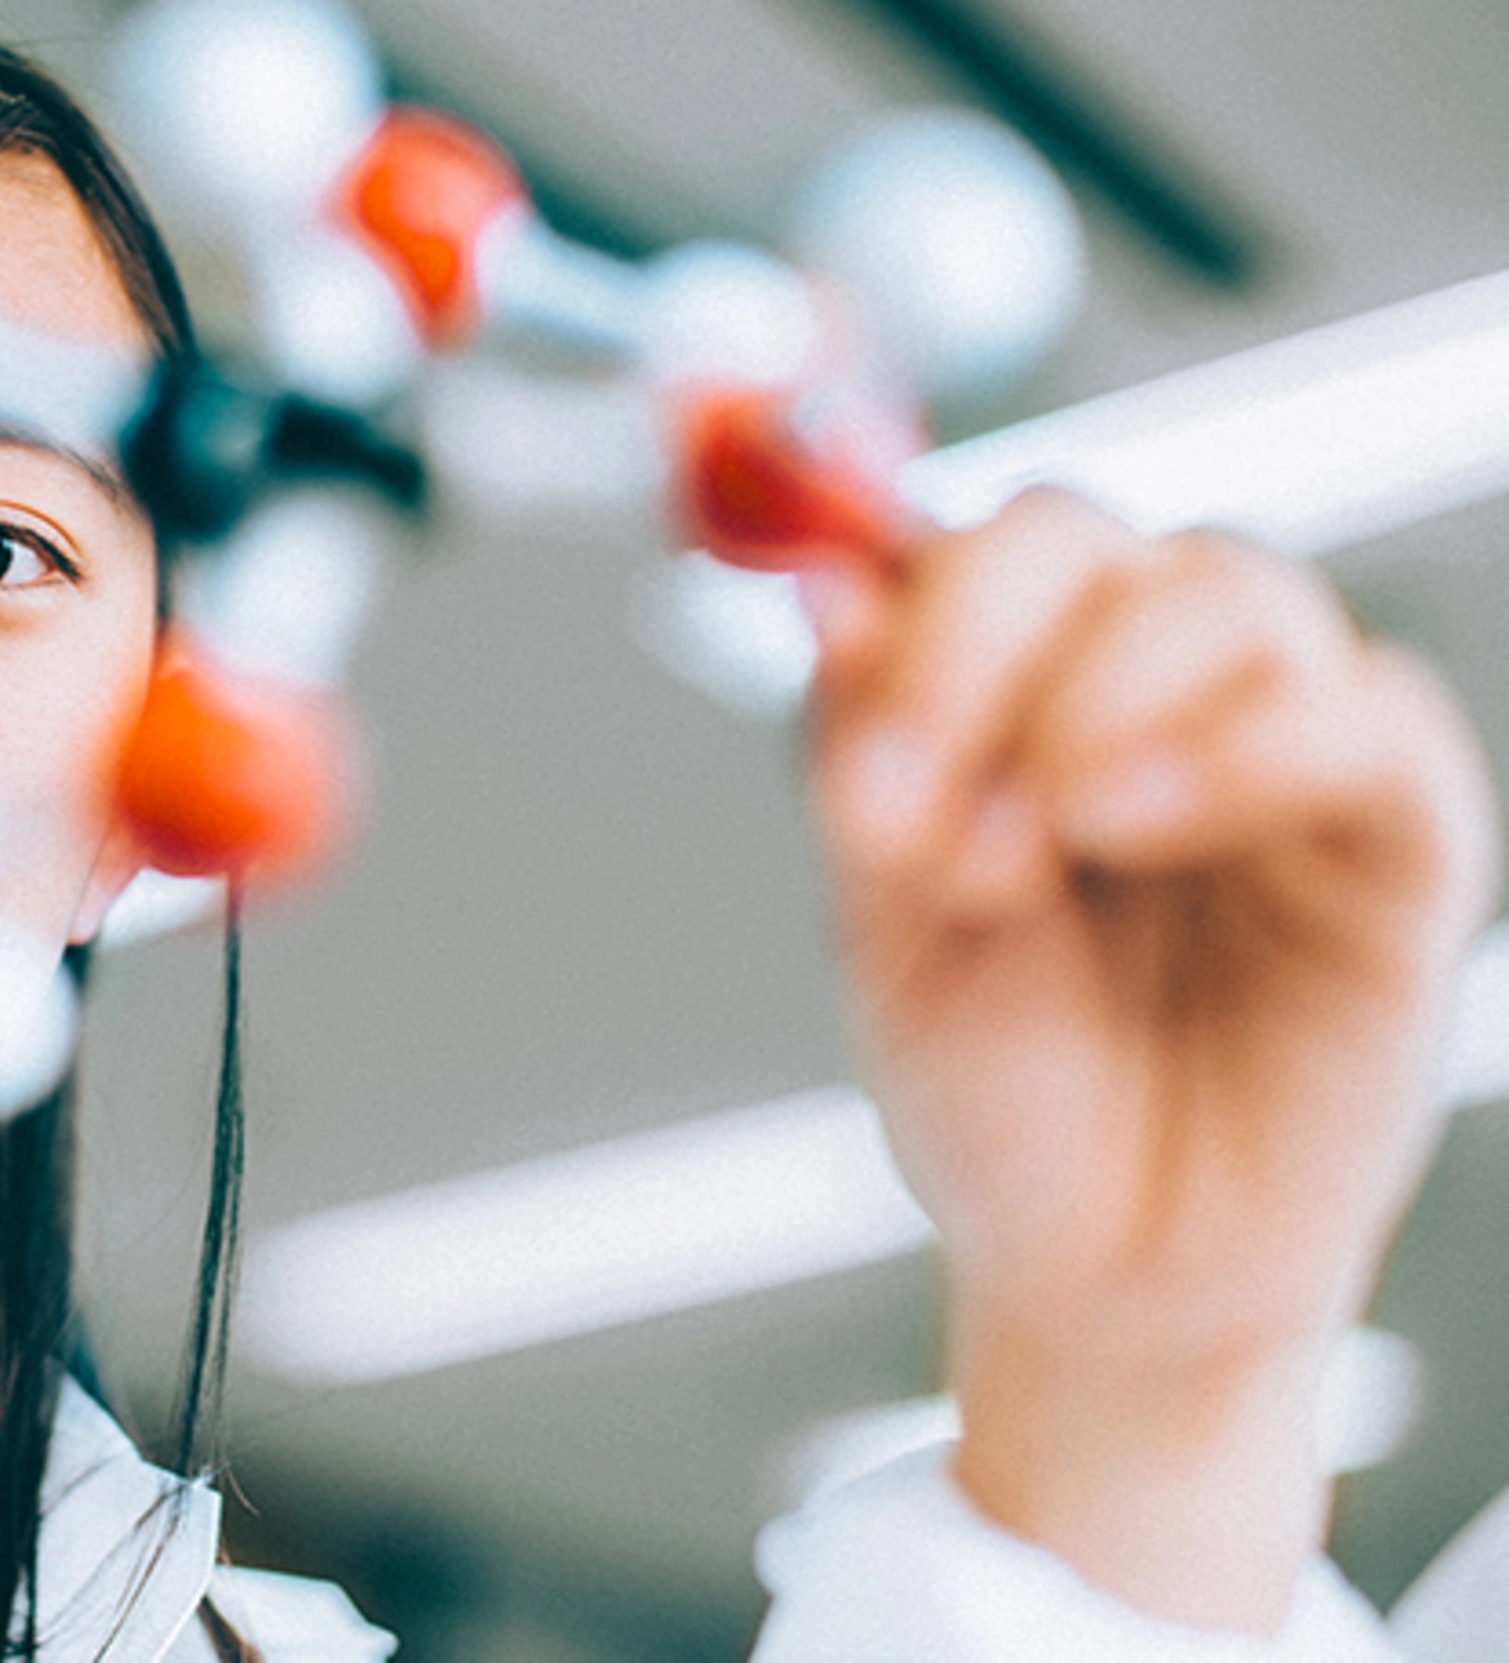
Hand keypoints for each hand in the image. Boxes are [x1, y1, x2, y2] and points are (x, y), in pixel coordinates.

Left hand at [806, 489, 1497, 1629]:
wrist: (1103, 1273)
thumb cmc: (1000, 1097)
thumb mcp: (888, 935)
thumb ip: (864, 757)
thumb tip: (821, 578)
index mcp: (1012, 690)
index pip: (968, 545)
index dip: (904, 607)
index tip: (856, 753)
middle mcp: (1145, 687)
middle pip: (1086, 536)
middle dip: (981, 641)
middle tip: (925, 802)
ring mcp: (1275, 749)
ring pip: (1231, 592)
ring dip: (1100, 695)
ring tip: (1032, 845)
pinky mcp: (1397, 840)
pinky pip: (1371, 719)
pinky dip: (1244, 746)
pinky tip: (1132, 821)